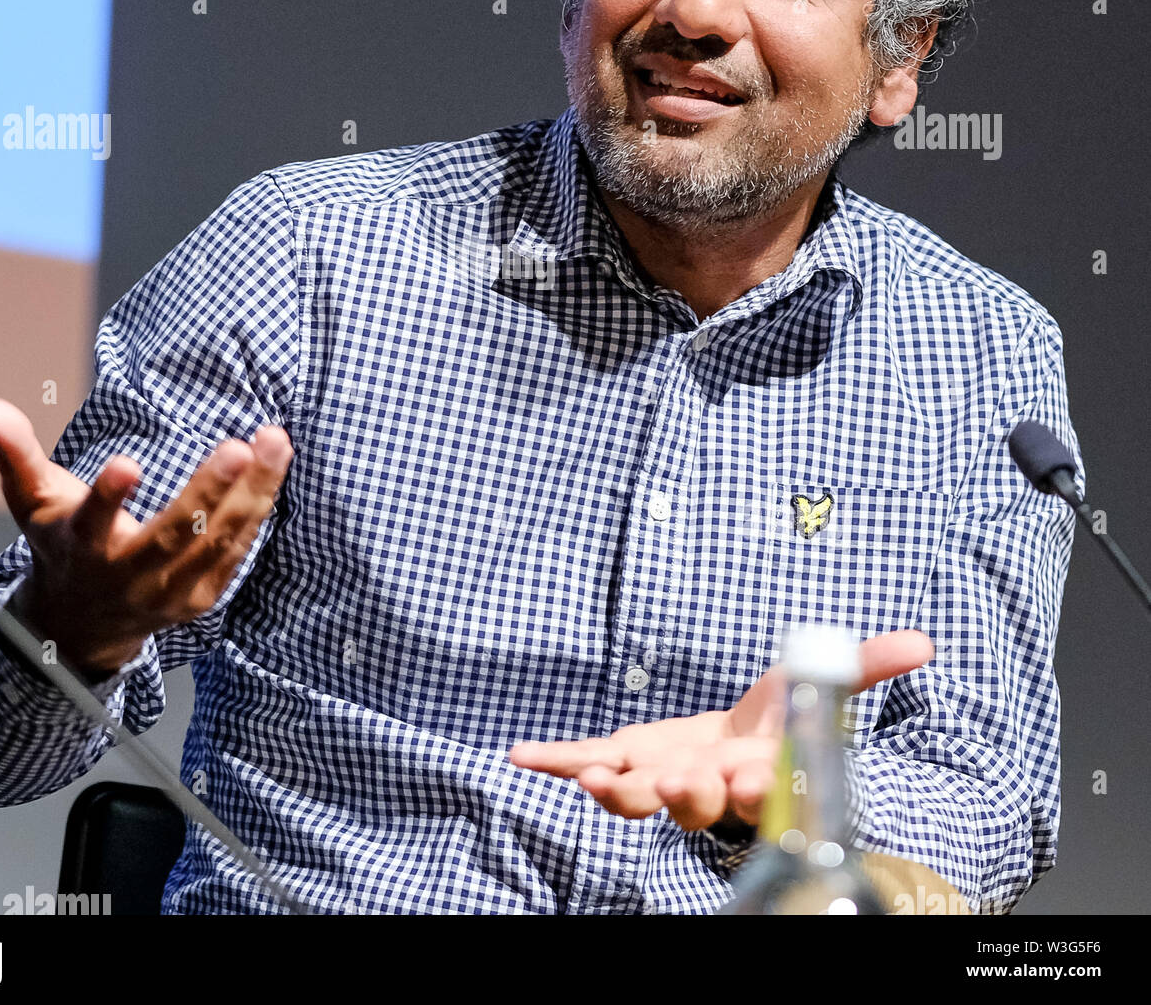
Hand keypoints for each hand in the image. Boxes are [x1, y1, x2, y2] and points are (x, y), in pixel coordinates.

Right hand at [0, 398, 293, 675]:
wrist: (83, 624)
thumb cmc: (63, 544)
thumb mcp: (33, 503)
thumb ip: (16, 454)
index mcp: (83, 547)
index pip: (94, 521)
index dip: (109, 495)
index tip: (127, 462)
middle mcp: (127, 577)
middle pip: (173, 534)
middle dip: (208, 490)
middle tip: (238, 446)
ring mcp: (168, 593)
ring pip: (216, 541)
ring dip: (252, 491)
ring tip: (275, 442)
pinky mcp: (201, 598)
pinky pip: (236, 551)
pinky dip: (257, 510)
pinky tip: (274, 469)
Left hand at [508, 630, 933, 832]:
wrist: (733, 743)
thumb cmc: (777, 720)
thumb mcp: (818, 686)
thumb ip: (865, 665)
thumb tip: (924, 642)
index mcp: (759, 774)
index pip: (762, 791)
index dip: (756, 787)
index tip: (750, 775)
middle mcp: (708, 787)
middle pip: (698, 804)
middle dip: (687, 796)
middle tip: (673, 785)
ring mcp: (661, 779)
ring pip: (639, 798)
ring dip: (617, 792)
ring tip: (593, 780)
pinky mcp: (625, 762)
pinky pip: (589, 765)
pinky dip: (557, 760)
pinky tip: (521, 755)